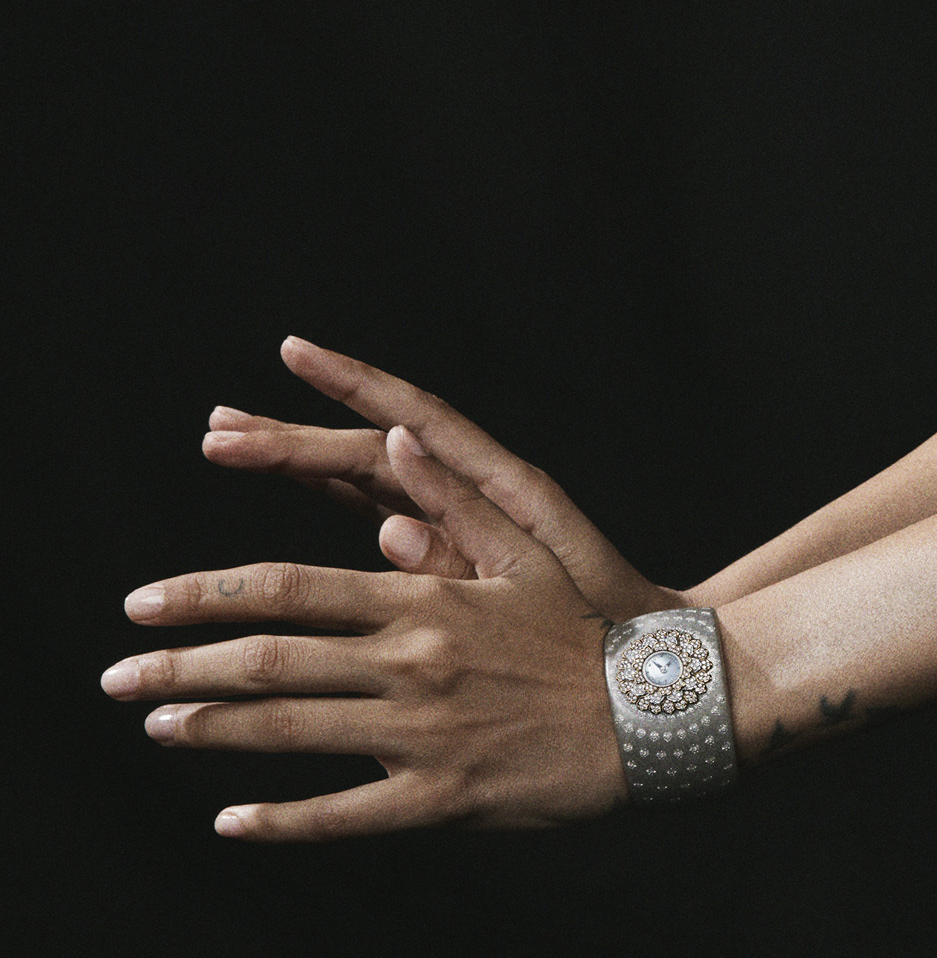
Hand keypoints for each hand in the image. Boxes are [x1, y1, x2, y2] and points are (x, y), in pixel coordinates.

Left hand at [103, 425, 631, 837]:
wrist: (655, 713)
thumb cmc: (588, 626)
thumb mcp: (527, 549)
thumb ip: (452, 498)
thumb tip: (395, 442)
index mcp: (426, 599)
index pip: (291, 590)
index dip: (209, 595)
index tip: (145, 601)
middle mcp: (415, 663)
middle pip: (272, 661)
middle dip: (180, 665)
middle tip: (116, 672)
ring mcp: (425, 734)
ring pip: (292, 732)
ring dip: (212, 729)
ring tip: (155, 725)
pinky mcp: (443, 798)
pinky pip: (344, 815)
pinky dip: (280, 821)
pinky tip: (231, 820)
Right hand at [206, 338, 683, 619]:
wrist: (641, 662)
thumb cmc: (599, 622)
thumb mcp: (534, 590)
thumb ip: (461, 558)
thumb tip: (386, 527)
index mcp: (502, 487)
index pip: (414, 421)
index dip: (353, 384)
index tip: (293, 351)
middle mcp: (476, 489)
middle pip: (370, 449)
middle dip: (294, 435)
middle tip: (217, 430)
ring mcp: (460, 515)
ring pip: (364, 472)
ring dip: (296, 455)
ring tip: (222, 439)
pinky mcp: (451, 548)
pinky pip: (377, 505)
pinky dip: (327, 487)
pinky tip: (282, 475)